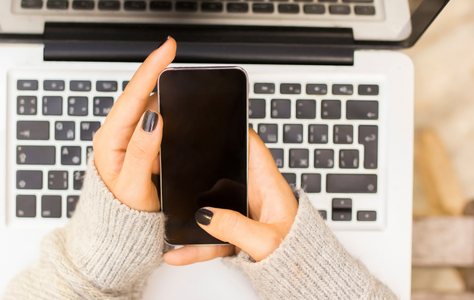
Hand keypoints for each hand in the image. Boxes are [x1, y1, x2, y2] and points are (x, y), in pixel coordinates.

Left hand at [92, 37, 175, 211]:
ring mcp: (125, 139)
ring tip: (180, 86)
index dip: (150, 69)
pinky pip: (152, 122)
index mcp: (110, 141)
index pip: (132, 97)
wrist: (118, 232)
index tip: (167, 49)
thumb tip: (154, 119)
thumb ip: (141, 153)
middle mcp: (115, 135)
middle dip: (159, 76)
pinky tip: (177, 114)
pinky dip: (166, 114)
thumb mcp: (133, 187)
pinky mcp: (135, 144)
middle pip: (140, 96)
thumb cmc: (122, 214)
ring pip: (147, 108)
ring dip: (164, 96)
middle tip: (177, 60)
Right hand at [164, 128, 298, 263]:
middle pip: (223, 173)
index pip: (252, 148)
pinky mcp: (236, 233)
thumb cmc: (299, 255)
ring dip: (190, 213)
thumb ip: (235, 228)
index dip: (235, 131)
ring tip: (168, 212)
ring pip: (211, 207)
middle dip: (199, 169)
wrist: (305, 279)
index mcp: (269, 186)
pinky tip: (178, 252)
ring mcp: (243, 214)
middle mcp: (255, 195)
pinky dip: (195, 245)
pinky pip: (211, 235)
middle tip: (173, 163)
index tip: (213, 120)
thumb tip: (206, 216)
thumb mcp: (266, 241)